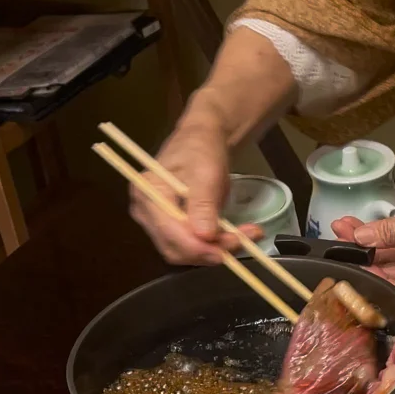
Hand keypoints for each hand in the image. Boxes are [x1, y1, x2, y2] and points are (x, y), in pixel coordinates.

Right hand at [128, 95, 259, 264]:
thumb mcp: (205, 170)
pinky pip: (194, 247)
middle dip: (211, 250)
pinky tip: (238, 236)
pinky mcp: (173, 230)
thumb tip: (205, 236)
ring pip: (187, 253)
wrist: (203, 141)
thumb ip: (203, 203)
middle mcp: (146, 213)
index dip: (197, 246)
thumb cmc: (201, 148)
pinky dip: (217, 246)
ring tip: (248, 235)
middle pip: (176, 248)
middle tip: (245, 238)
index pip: (168, 231)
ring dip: (218, 250)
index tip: (227, 247)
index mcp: (147, 193)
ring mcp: (158, 223)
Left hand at [332, 176, 394, 300]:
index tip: (355, 270)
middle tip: (341, 242)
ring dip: (367, 244)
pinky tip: (357, 227)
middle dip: (365, 259)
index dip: (377, 284)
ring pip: (389, 258)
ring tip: (343, 229)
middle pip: (391, 275)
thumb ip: (393, 231)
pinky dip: (378, 236)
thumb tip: (361, 239)